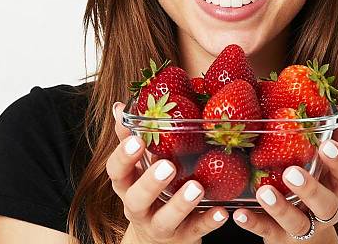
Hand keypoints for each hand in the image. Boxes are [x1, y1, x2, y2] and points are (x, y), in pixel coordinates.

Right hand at [106, 102, 228, 243]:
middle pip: (136, 199)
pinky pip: (196, 230)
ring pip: (165, 220)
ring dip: (181, 204)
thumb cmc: (148, 191)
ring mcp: (160, 225)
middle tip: (168, 166)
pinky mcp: (183, 237)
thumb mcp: (137, 167)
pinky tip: (221, 211)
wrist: (156, 240)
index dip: (124, 157)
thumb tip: (119, 106)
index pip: (116, 171)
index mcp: (127, 185)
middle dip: (151, 183)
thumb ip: (130, 137)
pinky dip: (208, 222)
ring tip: (197, 187)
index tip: (137, 141)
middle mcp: (138, 208)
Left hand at [231, 103, 337, 242]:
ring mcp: (304, 227)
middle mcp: (325, 209)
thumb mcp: (324, 165)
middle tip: (292, 172)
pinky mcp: (280, 238)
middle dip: (310, 188)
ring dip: (280, 208)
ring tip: (263, 192)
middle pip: (326, 204)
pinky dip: (253, 223)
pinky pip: (267, 232)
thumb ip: (333, 136)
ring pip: (297, 223)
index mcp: (336, 185)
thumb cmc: (315, 189)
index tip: (326, 146)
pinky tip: (239, 213)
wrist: (305, 238)